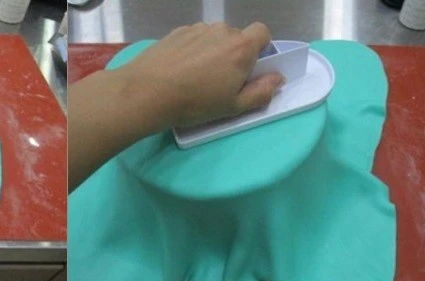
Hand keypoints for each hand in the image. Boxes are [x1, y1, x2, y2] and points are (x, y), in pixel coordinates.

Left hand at [115, 21, 284, 133]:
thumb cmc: (194, 103)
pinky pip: (192, 39)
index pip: (263, 33)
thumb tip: (277, 78)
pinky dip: (191, 51)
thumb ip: (261, 92)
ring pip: (213, 37)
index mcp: (241, 47)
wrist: (146, 92)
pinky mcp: (175, 33)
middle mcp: (221, 31)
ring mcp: (196, 29)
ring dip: (211, 52)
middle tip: (220, 81)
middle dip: (233, 54)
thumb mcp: (233, 107)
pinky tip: (179, 71)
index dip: (260, 49)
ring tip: (195, 78)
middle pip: (236, 37)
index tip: (249, 69)